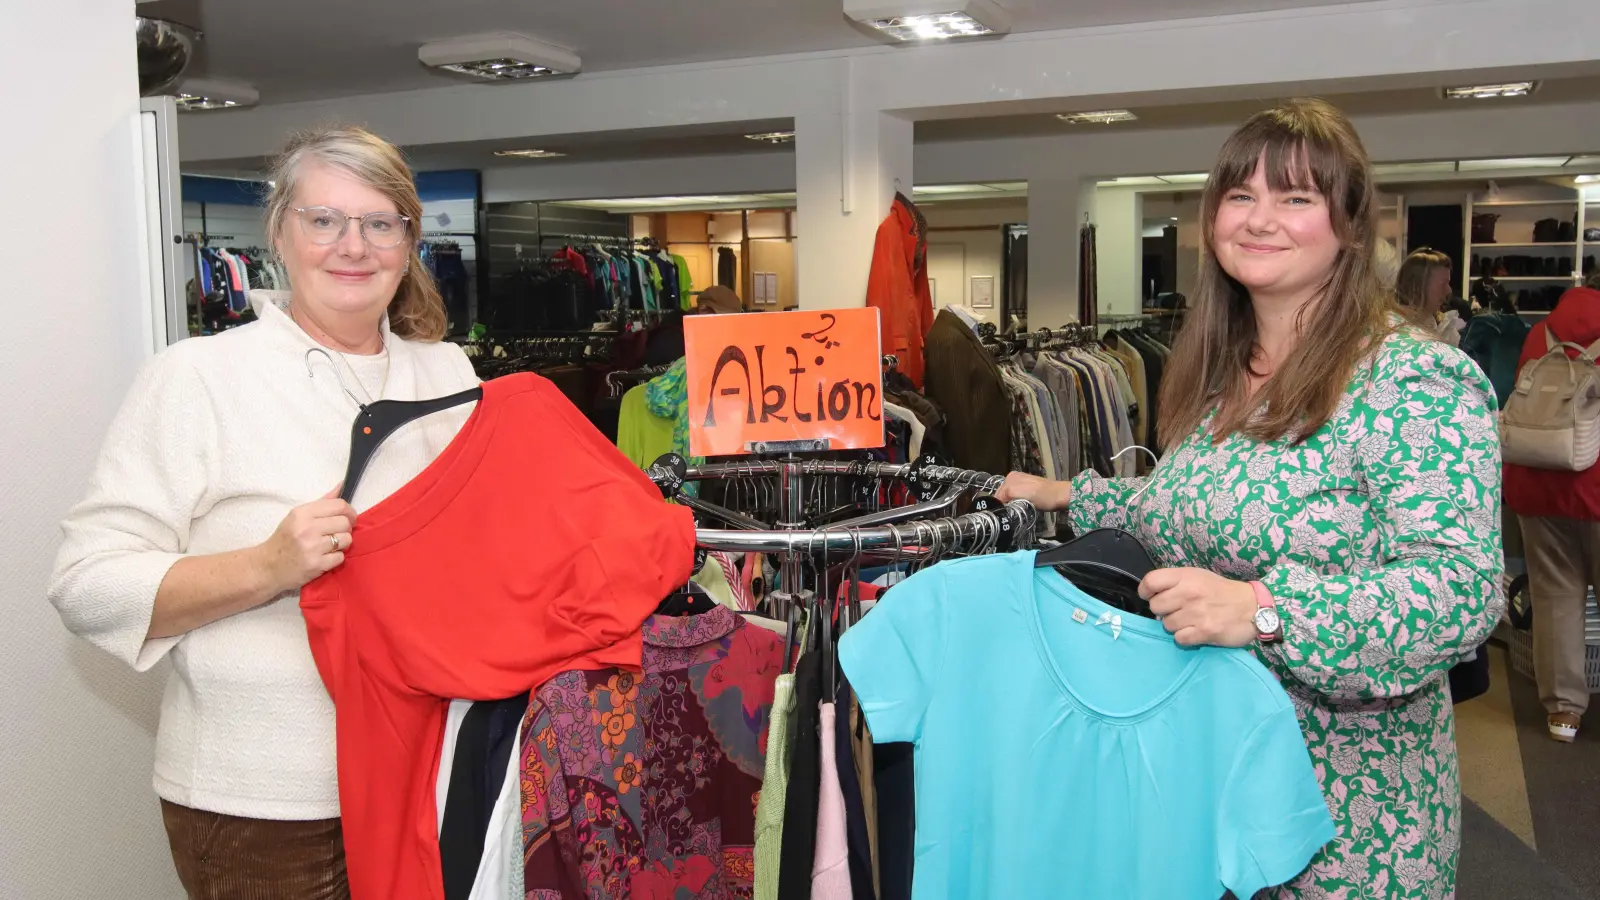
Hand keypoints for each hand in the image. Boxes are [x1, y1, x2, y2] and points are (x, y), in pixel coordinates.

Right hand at [255, 486, 355, 593]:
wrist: (267, 566)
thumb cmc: (285, 539)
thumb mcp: (298, 516)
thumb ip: (322, 502)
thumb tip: (341, 486)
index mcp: (302, 513)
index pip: (339, 505)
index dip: (349, 512)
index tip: (348, 518)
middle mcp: (307, 528)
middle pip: (345, 523)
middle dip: (345, 528)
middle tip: (336, 533)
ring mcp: (312, 547)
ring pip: (346, 540)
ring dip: (341, 544)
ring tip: (329, 545)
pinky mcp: (316, 565)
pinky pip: (340, 557)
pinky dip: (335, 558)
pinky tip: (324, 557)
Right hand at [995, 472, 1071, 511]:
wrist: (1060, 496)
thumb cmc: (1041, 497)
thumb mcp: (1019, 495)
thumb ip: (1005, 497)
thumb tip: (996, 505)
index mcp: (1009, 477)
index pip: (997, 495)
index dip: (1000, 506)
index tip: (1003, 515)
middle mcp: (1013, 477)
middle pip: (1002, 496)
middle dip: (1005, 504)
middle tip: (1011, 513)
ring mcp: (1021, 482)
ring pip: (1009, 497)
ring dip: (1011, 505)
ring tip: (1017, 511)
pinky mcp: (1027, 488)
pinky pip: (1016, 497)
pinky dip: (1017, 502)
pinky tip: (1022, 506)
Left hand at [1139, 568, 1258, 647]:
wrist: (1252, 607)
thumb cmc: (1221, 591)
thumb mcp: (1198, 577)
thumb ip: (1175, 582)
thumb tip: (1151, 594)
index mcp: (1186, 577)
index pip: (1150, 581)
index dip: (1146, 591)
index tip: (1151, 596)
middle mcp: (1189, 593)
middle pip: (1155, 607)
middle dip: (1164, 611)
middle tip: (1178, 610)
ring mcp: (1196, 613)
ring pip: (1166, 625)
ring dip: (1176, 625)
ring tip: (1191, 620)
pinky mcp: (1204, 632)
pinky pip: (1179, 639)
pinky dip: (1186, 638)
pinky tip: (1196, 631)